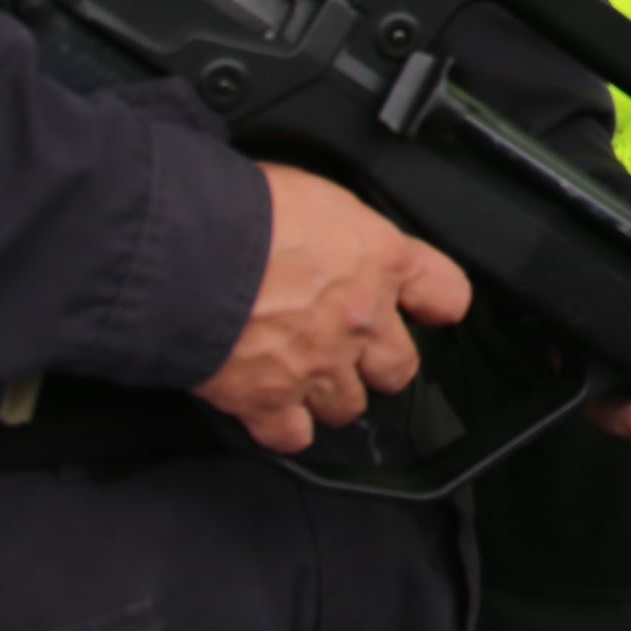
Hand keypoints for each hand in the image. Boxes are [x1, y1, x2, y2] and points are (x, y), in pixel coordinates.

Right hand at [195, 164, 472, 453]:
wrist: (183, 249)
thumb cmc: (241, 208)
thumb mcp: (317, 195)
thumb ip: (345, 229)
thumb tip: (335, 237)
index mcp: (382, 261)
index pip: (447, 294)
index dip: (434, 304)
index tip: (424, 308)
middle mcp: (361, 320)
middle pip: (398, 367)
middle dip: (378, 362)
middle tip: (350, 347)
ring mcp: (319, 366)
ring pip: (348, 406)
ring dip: (328, 394)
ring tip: (302, 373)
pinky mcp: (270, 401)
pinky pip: (293, 435)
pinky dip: (283, 426)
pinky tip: (272, 408)